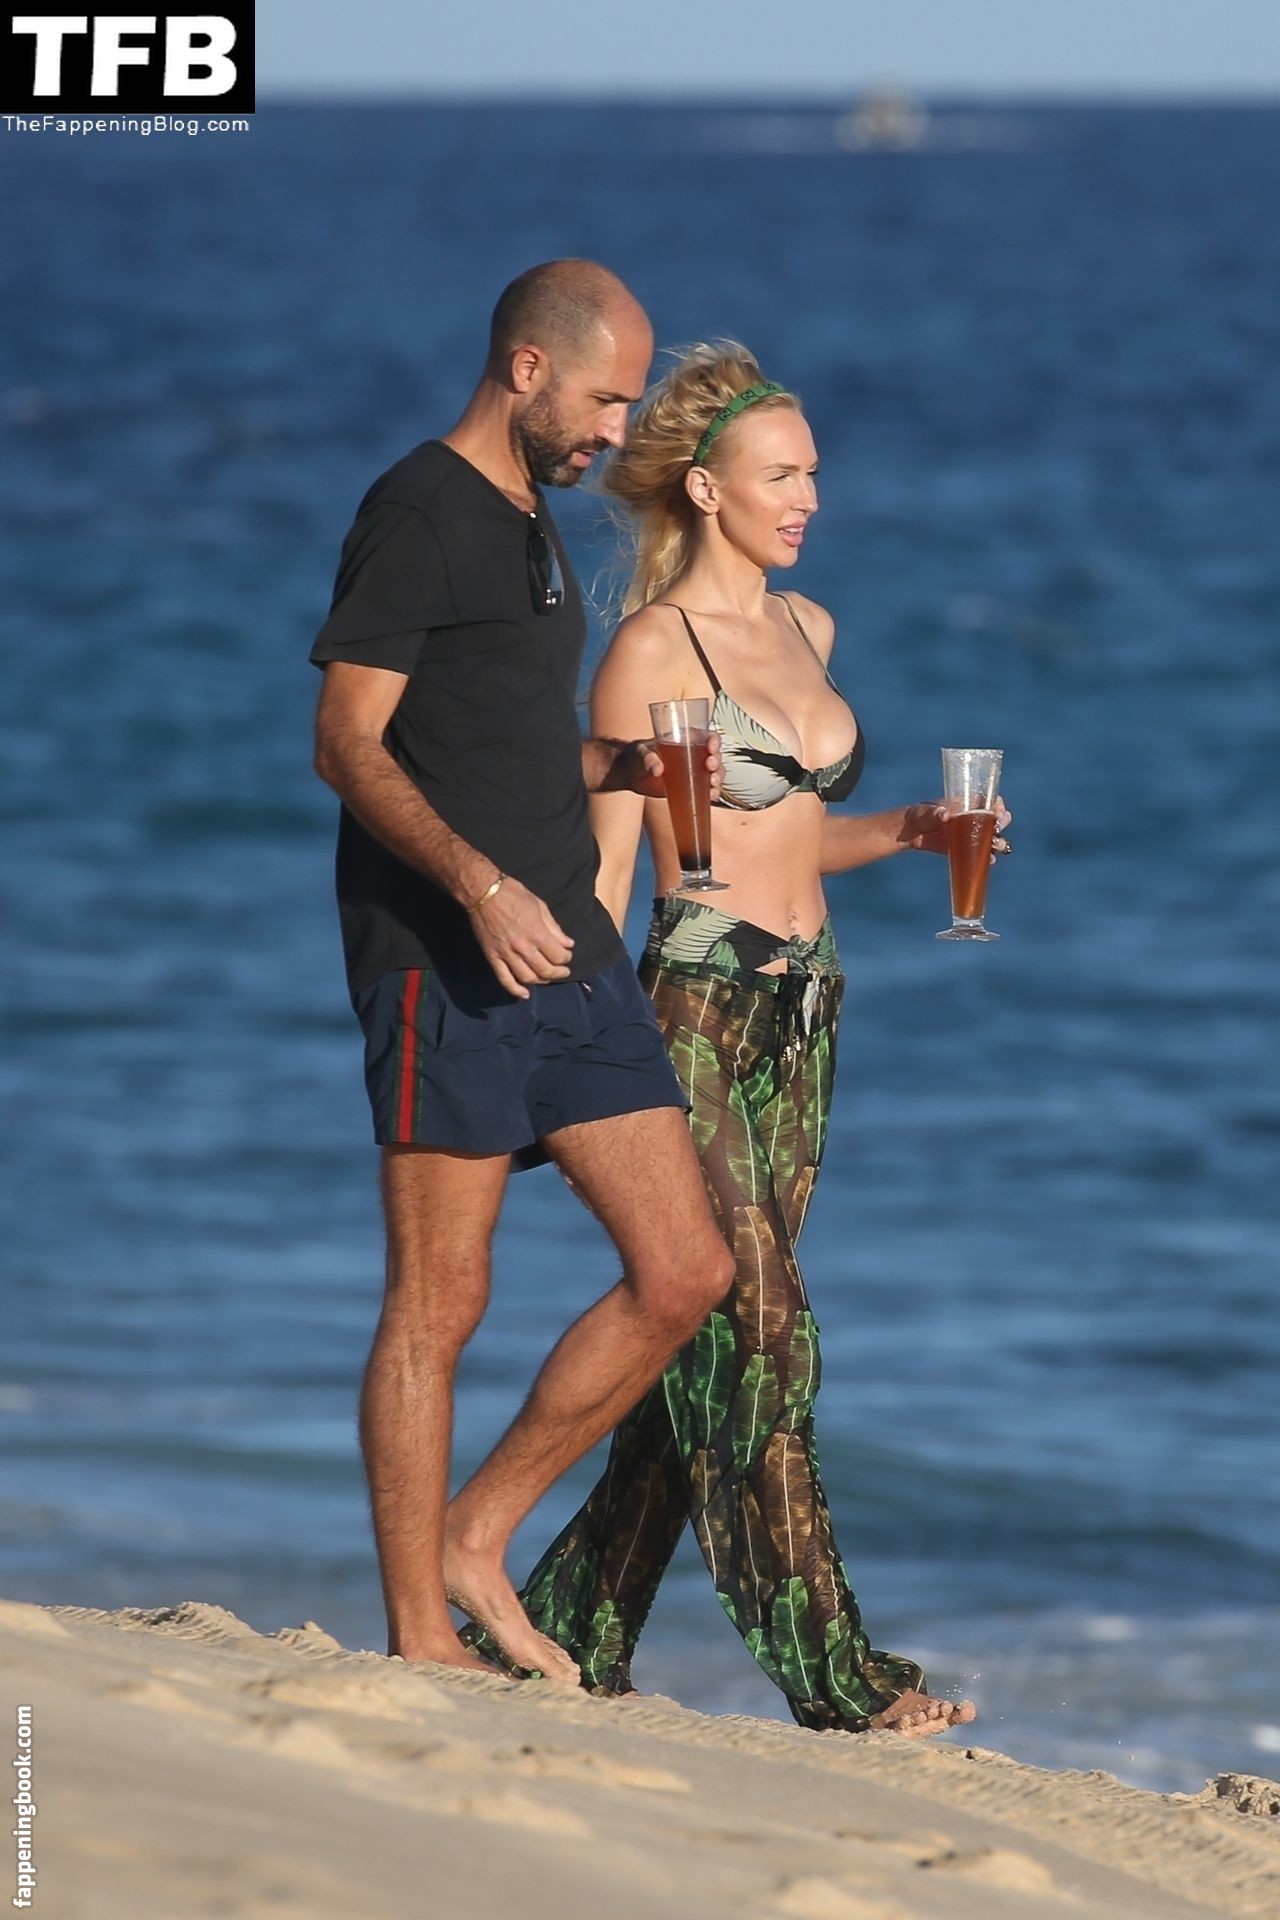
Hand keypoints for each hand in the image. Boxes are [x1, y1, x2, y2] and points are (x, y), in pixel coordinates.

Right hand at [467, 874, 573, 998]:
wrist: (483, 892)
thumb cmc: (513, 894)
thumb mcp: (540, 906)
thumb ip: (555, 928)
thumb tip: (568, 944)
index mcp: (537, 933)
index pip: (558, 956)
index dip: (566, 957)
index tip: (567, 954)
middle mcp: (523, 948)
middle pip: (546, 970)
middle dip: (558, 973)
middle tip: (563, 971)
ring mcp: (507, 954)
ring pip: (528, 977)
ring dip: (541, 980)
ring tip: (547, 977)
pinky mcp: (493, 957)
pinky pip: (505, 979)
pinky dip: (515, 990)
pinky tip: (525, 994)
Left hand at [606, 734, 723, 804]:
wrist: (631, 774)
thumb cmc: (636, 756)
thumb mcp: (641, 754)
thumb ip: (649, 759)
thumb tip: (657, 771)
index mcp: (687, 739)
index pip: (708, 737)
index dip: (715, 741)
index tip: (711, 748)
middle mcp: (695, 754)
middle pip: (715, 757)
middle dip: (717, 763)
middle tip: (709, 767)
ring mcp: (694, 772)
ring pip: (715, 774)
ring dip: (718, 779)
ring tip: (712, 786)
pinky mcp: (690, 787)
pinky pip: (707, 790)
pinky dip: (712, 793)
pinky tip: (710, 797)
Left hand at [901, 795, 1012, 859]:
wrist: (911, 833)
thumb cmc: (919, 815)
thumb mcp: (926, 812)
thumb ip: (935, 813)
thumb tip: (944, 815)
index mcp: (967, 803)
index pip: (990, 800)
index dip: (998, 805)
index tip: (997, 812)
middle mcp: (974, 817)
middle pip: (997, 818)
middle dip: (1002, 823)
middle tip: (997, 829)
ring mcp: (971, 834)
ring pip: (993, 836)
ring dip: (999, 842)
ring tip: (996, 847)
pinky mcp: (966, 848)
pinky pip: (982, 852)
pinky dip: (988, 857)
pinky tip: (990, 860)